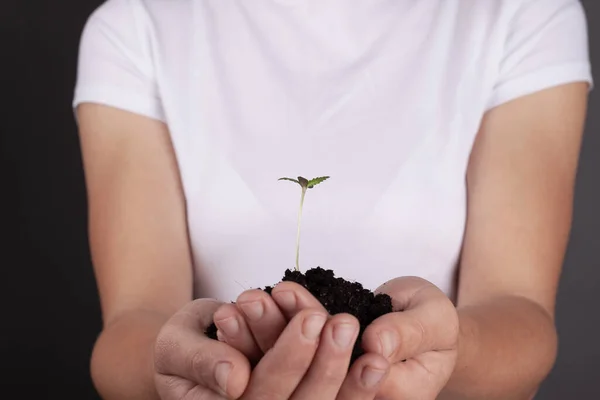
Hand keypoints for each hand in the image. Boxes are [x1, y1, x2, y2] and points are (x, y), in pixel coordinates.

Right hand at [154, 295, 389, 399]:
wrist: (195, 353)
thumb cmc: (185, 347)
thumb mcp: (177, 345)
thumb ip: (200, 361)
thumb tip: (233, 378)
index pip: (258, 395)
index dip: (287, 360)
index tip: (311, 318)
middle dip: (324, 364)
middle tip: (344, 323)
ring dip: (348, 379)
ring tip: (371, 348)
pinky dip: (357, 389)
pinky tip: (375, 363)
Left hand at [221, 277, 458, 399]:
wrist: (417, 322)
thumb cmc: (432, 322)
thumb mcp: (433, 321)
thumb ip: (408, 334)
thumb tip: (375, 344)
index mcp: (385, 397)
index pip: (346, 384)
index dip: (323, 353)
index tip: (308, 314)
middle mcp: (344, 399)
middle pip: (304, 381)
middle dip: (279, 338)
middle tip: (256, 300)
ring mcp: (321, 384)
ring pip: (284, 369)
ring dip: (260, 333)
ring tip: (246, 298)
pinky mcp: (304, 366)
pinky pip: (276, 352)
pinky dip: (258, 330)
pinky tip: (239, 307)